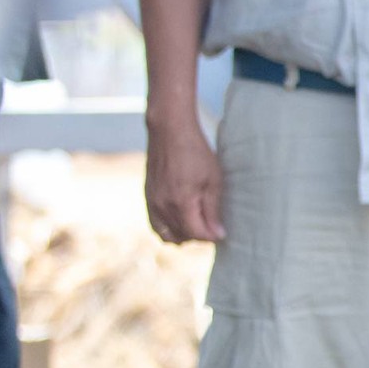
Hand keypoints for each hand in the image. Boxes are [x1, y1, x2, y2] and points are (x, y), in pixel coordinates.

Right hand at [143, 117, 224, 242]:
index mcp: (181, 202)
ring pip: (167, 235)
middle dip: (199, 236)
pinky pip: (155, 225)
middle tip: (211, 225)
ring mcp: (152, 202)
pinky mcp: (147, 196)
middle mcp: (162, 205)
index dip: (212, 236)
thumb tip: (218, 235)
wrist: (169, 131)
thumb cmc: (196, 153)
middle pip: (183, 236)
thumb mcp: (213, 181)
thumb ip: (213, 210)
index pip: (197, 234)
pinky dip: (168, 229)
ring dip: (183, 235)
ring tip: (197, 224)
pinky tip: (181, 222)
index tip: (221, 230)